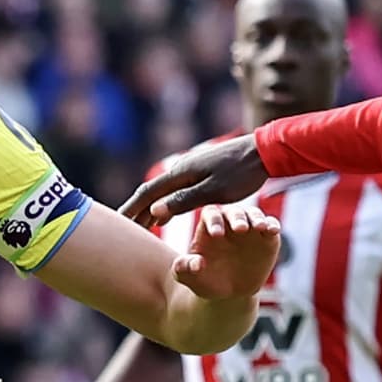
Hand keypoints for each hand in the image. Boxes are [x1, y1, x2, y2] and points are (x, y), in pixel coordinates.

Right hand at [126, 133, 267, 229]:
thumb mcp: (214, 192)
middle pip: (151, 193)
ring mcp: (191, 171)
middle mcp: (181, 170)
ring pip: (163, 193)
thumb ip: (184, 201)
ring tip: (139, 226)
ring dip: (150, 209)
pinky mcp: (201, 173)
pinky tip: (164, 217)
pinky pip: (175, 191)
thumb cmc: (242, 174)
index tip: (118, 224)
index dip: (131, 210)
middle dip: (136, 211)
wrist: (263, 152)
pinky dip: (165, 205)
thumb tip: (154, 212)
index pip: (147, 194)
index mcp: (181, 174)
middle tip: (123, 230)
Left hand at [174, 200, 281, 303]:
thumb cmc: (205, 280)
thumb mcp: (190, 278)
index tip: (217, 235)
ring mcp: (250, 227)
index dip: (213, 220)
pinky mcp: (267, 237)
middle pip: (233, 211)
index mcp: (208, 226)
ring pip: (254, 214)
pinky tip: (273, 231)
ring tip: (260, 228)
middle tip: (240, 229)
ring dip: (257, 218)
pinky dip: (273, 225)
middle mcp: (229, 222)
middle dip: (237, 218)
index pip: (211, 214)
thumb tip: (195, 263)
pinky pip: (271, 225)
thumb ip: (184, 269)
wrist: (229, 292)